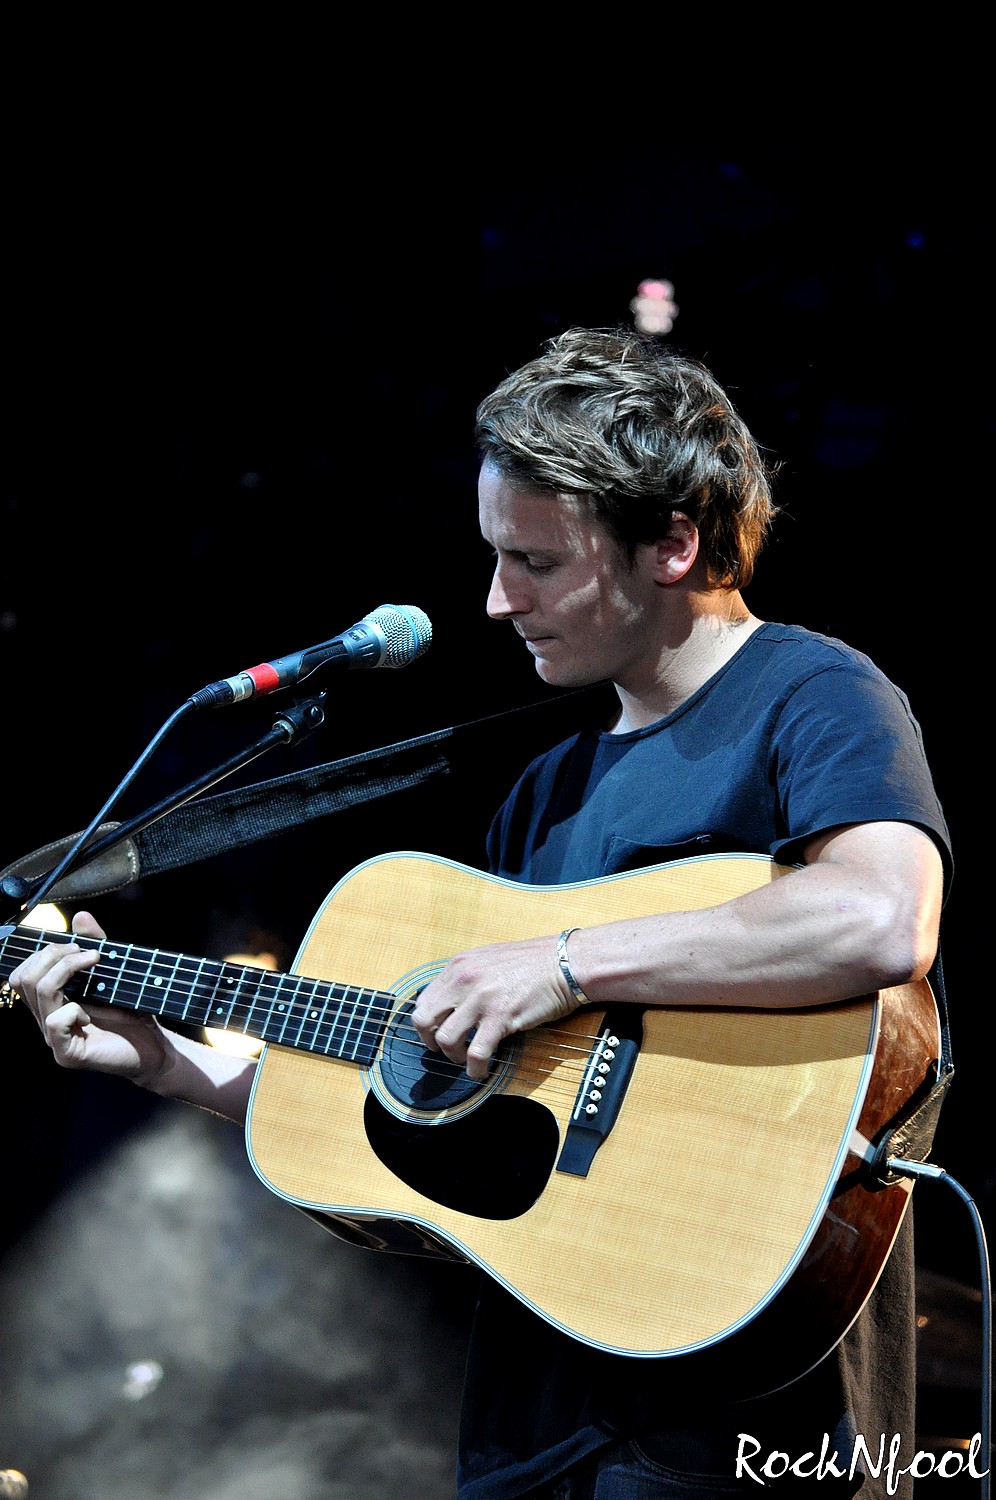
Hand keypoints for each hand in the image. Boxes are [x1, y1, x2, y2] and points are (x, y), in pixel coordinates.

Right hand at [9, 910, 170, 1082]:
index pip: (23, 974)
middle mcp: (47, 1019)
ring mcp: (54, 1038)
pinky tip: (90, 1015)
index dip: (44, 952)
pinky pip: (54, 1023)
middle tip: (88, 953)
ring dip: (67, 970)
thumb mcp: (115, 974)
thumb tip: (80, 916)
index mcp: (52, 1002)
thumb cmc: (133, 1013)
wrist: (154, 1048)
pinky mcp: (67, 1054)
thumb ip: (96, 946)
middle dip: (54, 955)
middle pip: (24, 978)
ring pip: (39, 993)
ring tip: (95, 963)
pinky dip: (73, 1009)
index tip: (78, 945)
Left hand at [411, 933, 578, 1080]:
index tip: (437, 1033)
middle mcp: (463, 979)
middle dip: (430, 1042)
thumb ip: (467, 977)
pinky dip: (475, 1069)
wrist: (565, 963)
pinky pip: (475, 1053)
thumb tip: (453, 1003)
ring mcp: (480, 998)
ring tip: (467, 1059)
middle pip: (423, 1020)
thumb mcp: (489, 960)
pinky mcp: (500, 1017)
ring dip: (453, 1056)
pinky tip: (482, 1071)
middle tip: (445, 1050)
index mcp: (458, 965)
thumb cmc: (533, 963)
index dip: (428, 1023)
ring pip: (445, 1039)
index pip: (423, 1000)